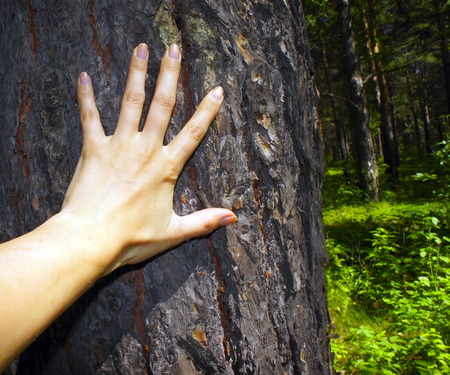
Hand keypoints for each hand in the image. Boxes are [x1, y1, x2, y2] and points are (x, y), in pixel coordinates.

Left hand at [61, 43, 235, 272]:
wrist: (91, 239)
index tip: (217, 90)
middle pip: (162, 106)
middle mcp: (145, 150)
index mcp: (166, 168)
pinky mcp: (93, 149)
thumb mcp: (174, 232)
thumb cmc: (132, 238)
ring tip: (141, 49)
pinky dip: (87, 97)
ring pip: (131, 103)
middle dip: (170, 75)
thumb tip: (233, 218)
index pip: (193, 134)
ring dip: (137, 74)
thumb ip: (204, 221)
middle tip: (174, 49)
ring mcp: (119, 147)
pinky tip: (84, 77)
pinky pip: (90, 117)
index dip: (207, 111)